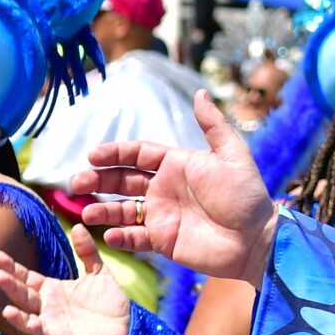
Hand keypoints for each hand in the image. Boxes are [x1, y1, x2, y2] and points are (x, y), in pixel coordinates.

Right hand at [0, 227, 135, 334]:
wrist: (128, 327)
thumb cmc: (111, 302)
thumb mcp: (98, 272)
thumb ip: (87, 251)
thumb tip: (78, 226)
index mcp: (53, 289)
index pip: (27, 277)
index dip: (12, 267)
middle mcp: (47, 306)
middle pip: (23, 294)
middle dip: (9, 285)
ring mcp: (52, 323)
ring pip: (27, 316)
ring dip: (15, 310)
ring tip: (4, 304)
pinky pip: (43, 334)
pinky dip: (33, 328)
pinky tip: (26, 319)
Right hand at [73, 91, 275, 279]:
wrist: (256, 239)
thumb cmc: (247, 196)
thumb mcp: (233, 156)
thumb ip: (213, 126)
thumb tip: (200, 92)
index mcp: (177, 164)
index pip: (138, 154)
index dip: (115, 153)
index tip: (93, 155)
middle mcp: (164, 188)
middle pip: (122, 180)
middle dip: (98, 179)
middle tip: (77, 182)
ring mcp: (162, 215)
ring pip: (123, 209)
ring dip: (103, 209)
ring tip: (86, 211)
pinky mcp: (164, 241)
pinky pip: (136, 239)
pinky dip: (121, 237)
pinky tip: (109, 235)